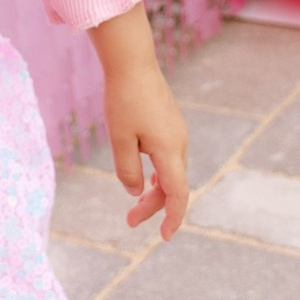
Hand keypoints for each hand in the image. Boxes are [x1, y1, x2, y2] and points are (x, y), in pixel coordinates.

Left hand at [91, 5, 187, 238]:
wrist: (132, 62)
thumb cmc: (124, 99)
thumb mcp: (119, 138)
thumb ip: (127, 169)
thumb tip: (136, 192)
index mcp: (170, 150)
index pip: (178, 194)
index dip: (173, 218)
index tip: (165, 237)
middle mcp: (179, 143)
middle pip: (173, 186)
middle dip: (154, 207)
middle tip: (129, 221)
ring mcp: (177, 133)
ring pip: (171, 172)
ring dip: (155, 191)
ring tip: (134, 205)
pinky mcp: (170, 124)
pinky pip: (168, 158)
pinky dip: (158, 174)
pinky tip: (144, 177)